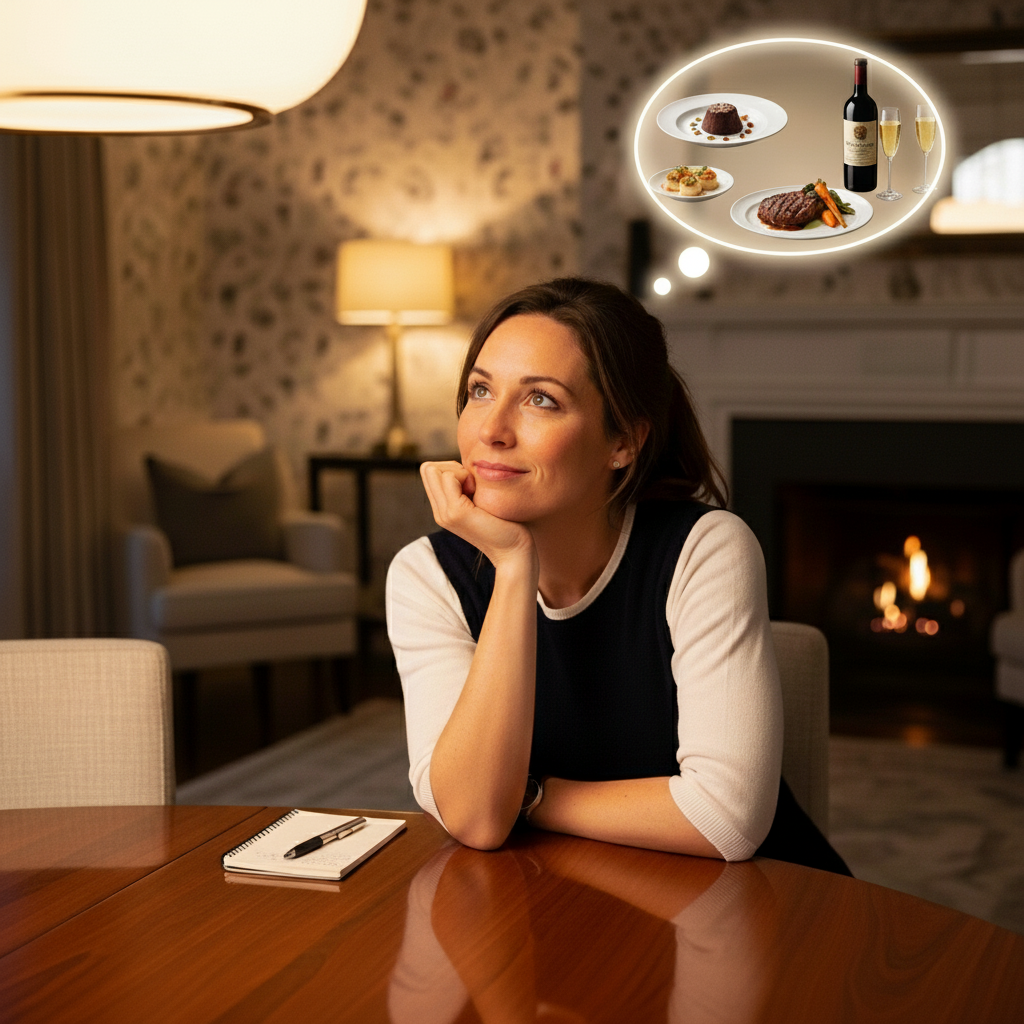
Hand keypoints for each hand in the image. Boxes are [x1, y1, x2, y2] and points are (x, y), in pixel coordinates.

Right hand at [420, 461, 534, 570]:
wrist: (514, 551)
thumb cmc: (506, 522)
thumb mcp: (481, 500)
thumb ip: (468, 486)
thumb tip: (466, 465)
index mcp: (443, 509)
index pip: (429, 471)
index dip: (451, 469)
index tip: (472, 484)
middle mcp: (439, 511)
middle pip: (427, 468)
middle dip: (451, 467)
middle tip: (473, 485)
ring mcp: (444, 513)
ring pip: (433, 469)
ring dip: (458, 472)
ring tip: (476, 491)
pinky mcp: (455, 512)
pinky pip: (449, 477)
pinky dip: (465, 476)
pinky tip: (480, 494)